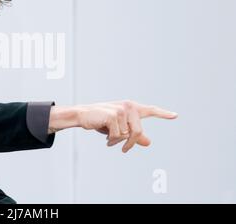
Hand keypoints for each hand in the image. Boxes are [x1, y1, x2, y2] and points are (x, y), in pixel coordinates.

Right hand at [48, 100, 177, 152]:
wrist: (83, 115)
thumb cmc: (101, 121)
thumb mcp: (119, 128)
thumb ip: (134, 135)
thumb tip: (149, 142)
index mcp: (131, 108)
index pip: (150, 110)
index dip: (163, 114)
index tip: (175, 116)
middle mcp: (128, 107)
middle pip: (138, 132)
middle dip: (130, 143)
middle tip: (123, 150)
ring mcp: (121, 110)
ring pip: (127, 135)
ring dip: (117, 141)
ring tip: (109, 139)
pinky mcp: (113, 115)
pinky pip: (118, 135)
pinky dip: (112, 140)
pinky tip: (105, 137)